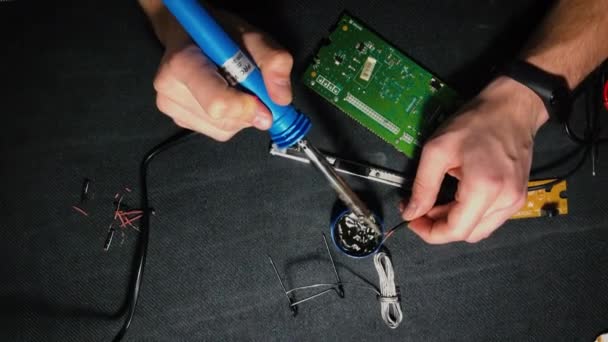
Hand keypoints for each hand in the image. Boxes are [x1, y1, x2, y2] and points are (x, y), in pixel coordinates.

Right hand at [153, 10, 293, 140]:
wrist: (192, 34)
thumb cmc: (218, 33)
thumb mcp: (252, 35)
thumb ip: (273, 60)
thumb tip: (281, 98)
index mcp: (183, 63)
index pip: (217, 103)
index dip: (246, 108)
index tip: (263, 103)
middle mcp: (169, 87)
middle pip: (223, 120)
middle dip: (246, 109)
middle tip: (249, 85)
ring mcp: (171, 106)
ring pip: (223, 130)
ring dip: (240, 115)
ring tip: (234, 87)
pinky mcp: (179, 119)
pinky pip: (218, 132)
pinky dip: (231, 119)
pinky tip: (226, 96)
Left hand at [400, 76, 547, 242]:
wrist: (512, 108)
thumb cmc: (475, 123)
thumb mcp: (437, 150)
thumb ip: (423, 186)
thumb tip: (411, 213)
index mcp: (484, 188)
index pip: (455, 230)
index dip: (430, 233)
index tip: (413, 220)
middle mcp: (505, 200)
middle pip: (467, 234)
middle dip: (439, 227)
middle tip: (421, 209)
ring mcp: (515, 200)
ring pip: (479, 230)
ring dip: (454, 222)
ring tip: (437, 202)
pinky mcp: (518, 197)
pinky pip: (490, 219)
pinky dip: (470, 215)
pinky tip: (457, 199)